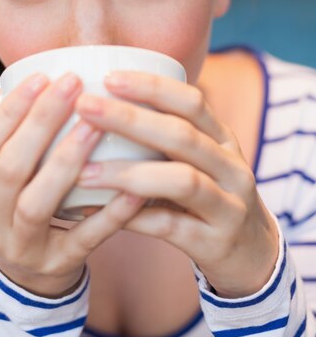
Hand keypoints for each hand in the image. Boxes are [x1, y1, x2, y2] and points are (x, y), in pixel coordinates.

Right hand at [0, 72, 144, 297]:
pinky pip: (84, 239)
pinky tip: (133, 187)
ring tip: (95, 125)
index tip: (41, 77)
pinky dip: (109, 214)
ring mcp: (20, 247)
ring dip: (66, 160)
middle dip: (41, 122)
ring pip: (37, 204)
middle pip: (9, 169)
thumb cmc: (17, 201)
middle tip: (73, 84)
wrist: (29, 271)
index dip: (7, 113)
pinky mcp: (57, 265)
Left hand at [75, 70, 278, 297]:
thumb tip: (97, 110)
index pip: (191, 102)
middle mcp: (231, 167)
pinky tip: (93, 210)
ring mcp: (229, 206)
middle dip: (130, 118)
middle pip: (182, 135)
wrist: (253, 258)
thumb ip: (163, 138)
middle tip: (85, 107)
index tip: (109, 77)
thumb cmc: (209, 197)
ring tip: (83, 170)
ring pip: (181, 181)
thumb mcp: (199, 161)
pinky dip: (129, 216)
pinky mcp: (216, 243)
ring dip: (128, 172)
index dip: (151, 86)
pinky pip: (169, 226)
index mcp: (222, 139)